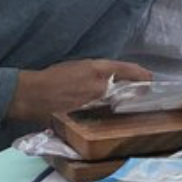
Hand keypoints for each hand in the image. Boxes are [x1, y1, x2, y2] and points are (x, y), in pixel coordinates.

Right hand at [8, 58, 152, 121]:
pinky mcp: (86, 116)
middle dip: (130, 92)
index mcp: (98, 69)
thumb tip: (111, 77)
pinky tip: (97, 114)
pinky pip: (101, 114)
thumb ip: (98, 71)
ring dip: (115, 104)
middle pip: (125, 90)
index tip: (149, 79)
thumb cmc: (53, 77)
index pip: (128, 70)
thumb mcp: (78, 66)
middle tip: (135, 94)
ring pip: (113, 103)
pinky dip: (102, 113)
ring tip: (112, 105)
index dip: (141, 75)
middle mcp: (100, 85)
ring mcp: (94, 102)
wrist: (32, 94)